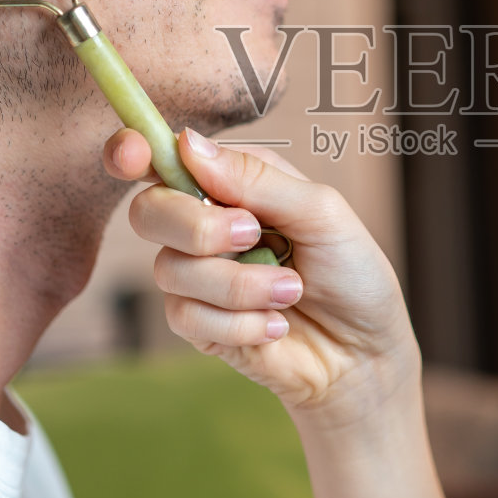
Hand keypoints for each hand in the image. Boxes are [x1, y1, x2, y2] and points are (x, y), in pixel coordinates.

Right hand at [104, 127, 420, 429]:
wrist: (365, 354)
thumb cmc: (353, 273)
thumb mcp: (322, 213)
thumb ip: (257, 178)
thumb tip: (188, 143)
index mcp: (232, 182)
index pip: (164, 157)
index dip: (133, 151)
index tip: (134, 155)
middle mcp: (205, 223)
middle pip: (148, 210)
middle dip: (197, 226)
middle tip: (251, 235)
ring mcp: (198, 276)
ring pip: (170, 269)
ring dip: (239, 285)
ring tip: (291, 292)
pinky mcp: (198, 324)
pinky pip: (186, 316)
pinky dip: (240, 322)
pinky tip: (277, 326)